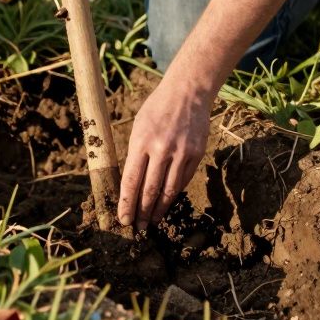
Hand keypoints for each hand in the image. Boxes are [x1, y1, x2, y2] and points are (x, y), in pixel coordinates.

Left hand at [117, 76, 211, 230]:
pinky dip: (174, 193)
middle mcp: (161, 150)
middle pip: (150, 190)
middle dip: (142, 212)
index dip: (127, 204)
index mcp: (141, 142)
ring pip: (169, 190)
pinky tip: (167, 201)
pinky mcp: (196, 154)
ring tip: (153, 221)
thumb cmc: (157, 108)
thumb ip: (136, 153)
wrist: (188, 92)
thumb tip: (131, 184)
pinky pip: (183, 180)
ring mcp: (181, 153)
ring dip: (159, 209)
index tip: (123, 219)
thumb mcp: (138, 126)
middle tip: (138, 227)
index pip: (131, 181)